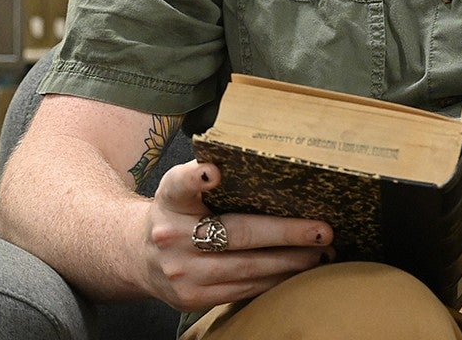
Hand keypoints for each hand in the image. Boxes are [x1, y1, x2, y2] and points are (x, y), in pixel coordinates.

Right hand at [139, 160, 334, 310]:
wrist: (139, 256)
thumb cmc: (177, 213)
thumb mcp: (180, 189)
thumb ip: (208, 175)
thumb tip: (268, 163)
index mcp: (170, 199)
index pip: (180, 184)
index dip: (196, 178)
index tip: (213, 173)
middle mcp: (172, 235)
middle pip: (235, 233)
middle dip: (285, 233)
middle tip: (322, 231)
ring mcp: (181, 271)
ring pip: (246, 268)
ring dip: (289, 262)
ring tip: (320, 254)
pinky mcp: (191, 298)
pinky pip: (242, 289)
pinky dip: (273, 281)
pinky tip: (296, 271)